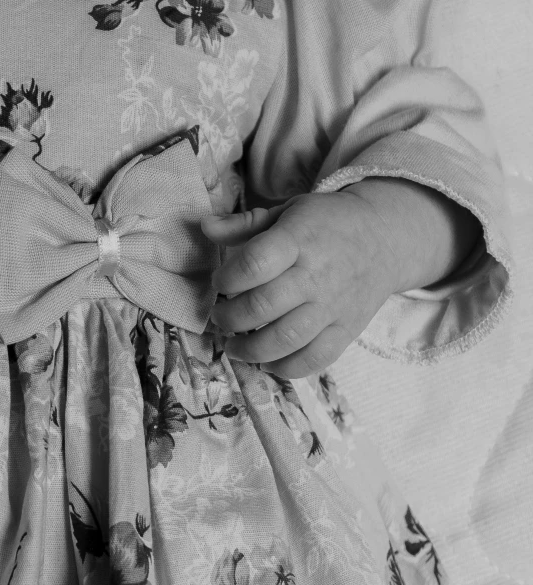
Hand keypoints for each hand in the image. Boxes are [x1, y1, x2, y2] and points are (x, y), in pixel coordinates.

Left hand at [202, 190, 399, 378]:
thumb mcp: (287, 212)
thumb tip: (203, 227)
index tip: (220, 283)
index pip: (255, 264)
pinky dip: (285, 367)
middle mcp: (317, 275)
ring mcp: (334, 306)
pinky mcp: (347, 330)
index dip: (227, 279)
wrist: (386, 238)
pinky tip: (268, 361)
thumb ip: (244, 224)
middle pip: (263, 306)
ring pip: (285, 339)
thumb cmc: (327, 224)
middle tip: (220, 318)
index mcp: (299, 239)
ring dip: (250, 349)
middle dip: (229, 318)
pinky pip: (315, 360)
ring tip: (235, 345)